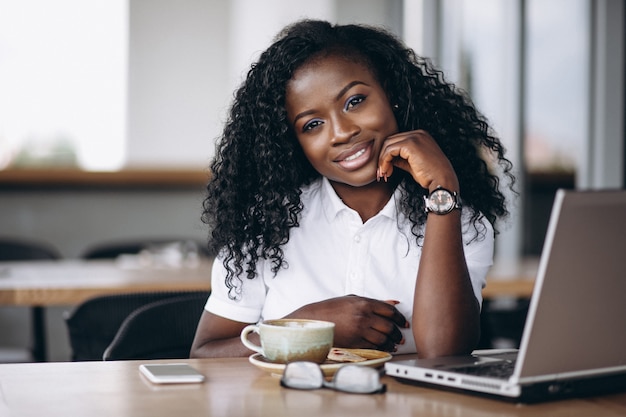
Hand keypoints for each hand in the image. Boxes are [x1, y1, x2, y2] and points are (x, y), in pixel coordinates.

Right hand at [286, 295, 407, 351]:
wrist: (315, 319)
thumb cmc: (332, 308)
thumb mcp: (352, 299)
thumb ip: (373, 301)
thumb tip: (393, 303)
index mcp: (364, 302)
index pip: (390, 310)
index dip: (400, 318)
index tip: (403, 323)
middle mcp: (364, 315)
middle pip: (389, 326)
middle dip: (398, 332)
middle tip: (401, 336)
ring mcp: (359, 329)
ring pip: (383, 338)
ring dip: (391, 342)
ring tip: (394, 343)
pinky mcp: (355, 341)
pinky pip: (373, 346)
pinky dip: (381, 347)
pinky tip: (384, 347)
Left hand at [378, 129, 458, 191]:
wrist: (442, 181)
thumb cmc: (431, 175)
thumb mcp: (413, 164)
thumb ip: (401, 159)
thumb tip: (389, 160)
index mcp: (420, 136)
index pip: (396, 141)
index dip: (388, 155)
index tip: (385, 169)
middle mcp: (418, 134)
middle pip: (390, 140)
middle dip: (383, 157)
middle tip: (382, 172)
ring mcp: (415, 137)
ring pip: (388, 144)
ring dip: (382, 160)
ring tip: (384, 173)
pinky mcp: (411, 144)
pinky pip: (390, 150)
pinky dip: (385, 161)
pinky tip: (387, 171)